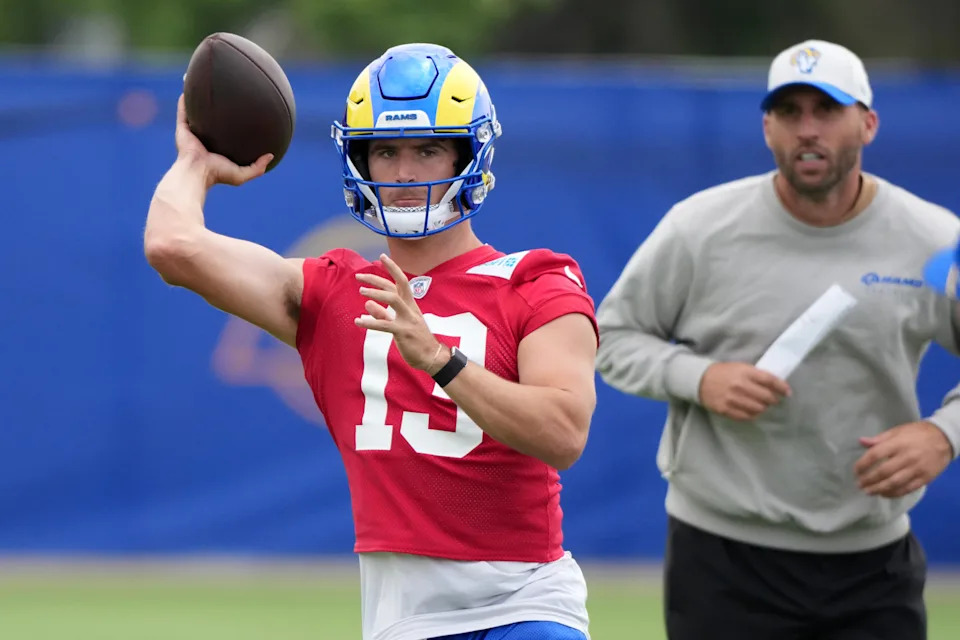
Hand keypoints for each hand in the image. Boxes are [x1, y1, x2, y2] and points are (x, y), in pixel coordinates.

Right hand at [174, 94, 272, 186]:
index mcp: (216, 149)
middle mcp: (204, 139)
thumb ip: (257, 167)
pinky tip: (186, 89)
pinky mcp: (182, 130)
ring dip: (197, 102)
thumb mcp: (241, 174)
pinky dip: (184, 102)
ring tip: (203, 87)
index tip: (241, 113)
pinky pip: (183, 113)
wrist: (197, 172)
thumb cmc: (218, 174)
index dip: (232, 125)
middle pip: (209, 121)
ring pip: (195, 114)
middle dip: (215, 111)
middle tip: (224, 96)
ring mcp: (192, 133)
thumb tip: (271, 155)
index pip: (224, 134)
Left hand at [354, 254, 444, 372]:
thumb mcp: (399, 324)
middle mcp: (410, 308)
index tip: (382, 257)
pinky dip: (370, 322)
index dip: (392, 268)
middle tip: (359, 276)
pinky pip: (385, 324)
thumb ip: (383, 314)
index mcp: (410, 305)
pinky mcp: (404, 332)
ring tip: (361, 290)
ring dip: (376, 293)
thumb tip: (367, 304)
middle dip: (377, 278)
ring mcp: (408, 319)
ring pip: (393, 299)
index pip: (401, 281)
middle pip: (395, 285)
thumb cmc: (416, 340)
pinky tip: (358, 322)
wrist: (432, 357)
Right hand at [699, 362, 790, 420]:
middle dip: (773, 399)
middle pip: (766, 397)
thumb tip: (774, 385)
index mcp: (745, 372)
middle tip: (773, 399)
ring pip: (758, 408)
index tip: (787, 392)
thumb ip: (756, 375)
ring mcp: (733, 399)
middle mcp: (740, 386)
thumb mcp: (740, 367)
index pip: (769, 380)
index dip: (781, 387)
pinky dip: (753, 415)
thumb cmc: (723, 372)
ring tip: (762, 405)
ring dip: (763, 408)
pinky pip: (747, 416)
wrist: (700, 380)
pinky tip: (752, 411)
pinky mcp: (727, 410)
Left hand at [855, 421, 952, 497]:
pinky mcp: (924, 478)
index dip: (863, 464)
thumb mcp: (898, 431)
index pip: (875, 455)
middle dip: (869, 480)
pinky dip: (894, 493)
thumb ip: (880, 439)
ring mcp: (916, 469)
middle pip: (883, 472)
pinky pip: (907, 489)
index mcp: (897, 444)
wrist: (944, 439)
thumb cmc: (917, 433)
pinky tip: (884, 494)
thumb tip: (861, 442)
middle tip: (859, 485)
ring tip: (868, 492)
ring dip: (879, 489)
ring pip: (894, 483)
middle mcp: (906, 457)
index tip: (856, 471)